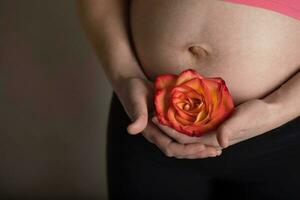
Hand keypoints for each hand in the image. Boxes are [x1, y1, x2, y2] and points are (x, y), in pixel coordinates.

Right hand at [117, 77, 220, 158]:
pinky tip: (208, 136)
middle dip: (197, 153)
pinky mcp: (170, 124)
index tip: (202, 146)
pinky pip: (183, 135)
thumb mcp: (135, 100)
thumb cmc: (133, 91)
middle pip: (180, 151)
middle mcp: (159, 135)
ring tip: (216, 149)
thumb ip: (137, 114)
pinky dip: (196, 138)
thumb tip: (131, 130)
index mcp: (151, 132)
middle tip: (216, 152)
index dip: (186, 149)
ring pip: (183, 146)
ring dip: (199, 149)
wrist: (131, 85)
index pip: (170, 148)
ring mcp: (164, 131)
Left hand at [152, 99, 276, 148]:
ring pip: (187, 129)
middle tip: (153, 112)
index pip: (184, 138)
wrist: (268, 112)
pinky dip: (185, 118)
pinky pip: (195, 123)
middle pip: (182, 134)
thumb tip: (220, 143)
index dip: (168, 129)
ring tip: (161, 110)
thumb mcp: (244, 119)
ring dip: (174, 122)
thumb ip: (231, 130)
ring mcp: (211, 131)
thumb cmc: (257, 115)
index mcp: (213, 139)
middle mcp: (209, 137)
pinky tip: (178, 108)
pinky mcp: (214, 124)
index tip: (156, 117)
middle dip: (167, 126)